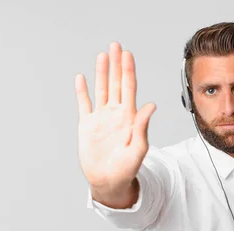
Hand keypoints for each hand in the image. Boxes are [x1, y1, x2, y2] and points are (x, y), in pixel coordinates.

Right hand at [75, 41, 155, 194]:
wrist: (109, 181)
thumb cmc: (127, 168)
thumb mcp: (138, 148)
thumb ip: (142, 126)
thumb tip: (151, 106)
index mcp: (128, 117)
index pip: (129, 88)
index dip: (128, 70)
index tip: (127, 54)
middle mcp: (115, 113)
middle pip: (115, 83)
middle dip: (116, 64)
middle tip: (116, 45)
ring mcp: (101, 118)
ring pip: (101, 89)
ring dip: (101, 72)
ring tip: (103, 55)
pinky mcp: (87, 125)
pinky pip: (84, 104)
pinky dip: (82, 91)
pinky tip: (81, 78)